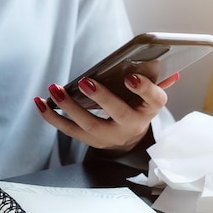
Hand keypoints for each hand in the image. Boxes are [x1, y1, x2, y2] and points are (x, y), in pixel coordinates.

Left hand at [34, 72, 177, 151]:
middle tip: (85, 82)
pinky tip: (40, 103)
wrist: (128, 141)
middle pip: (117, 113)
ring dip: (68, 107)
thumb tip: (172, 71)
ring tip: (54, 90)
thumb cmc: (137, 109)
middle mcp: (129, 126)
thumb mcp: (150, 98)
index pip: (153, 100)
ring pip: (88, 124)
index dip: (144, 90)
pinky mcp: (89, 140)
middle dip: (101, 98)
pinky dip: (52, 116)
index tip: (131, 78)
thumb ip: (158, 83)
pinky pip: (69, 129)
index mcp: (148, 111)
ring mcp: (108, 136)